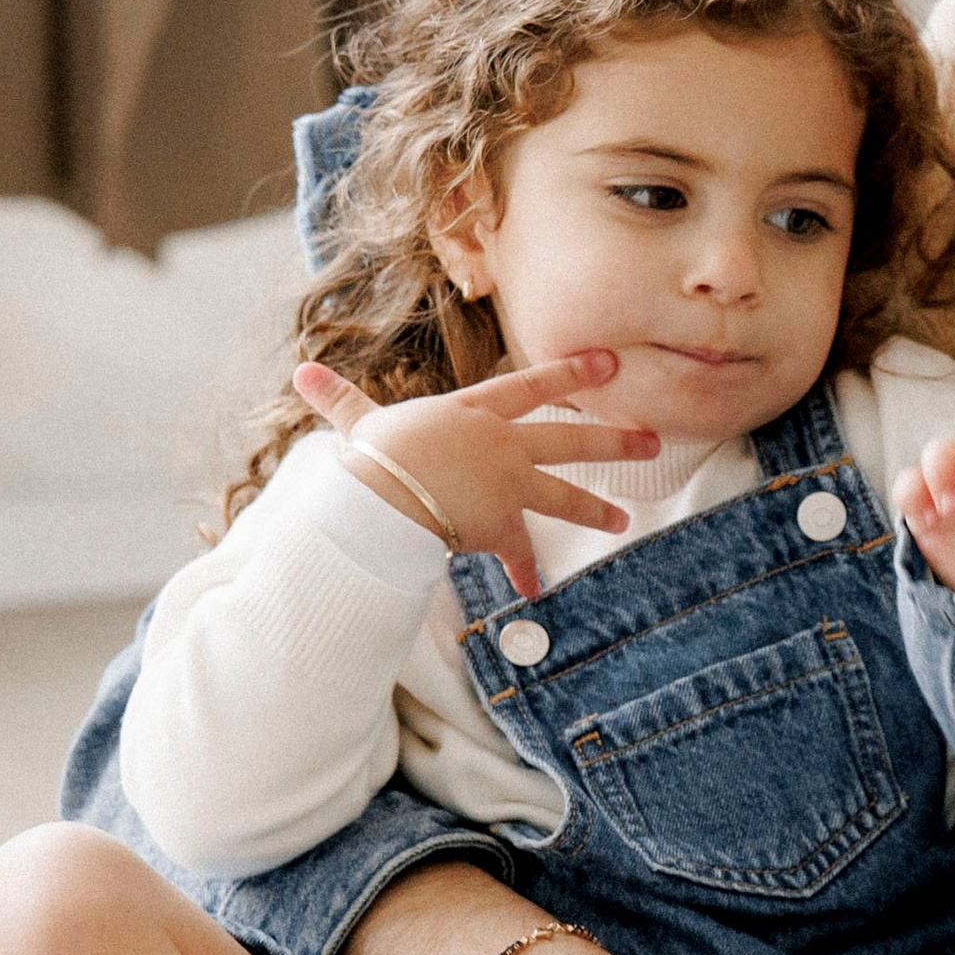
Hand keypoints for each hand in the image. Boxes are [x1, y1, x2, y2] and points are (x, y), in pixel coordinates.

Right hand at [297, 351, 659, 598]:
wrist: (383, 499)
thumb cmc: (372, 458)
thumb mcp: (361, 425)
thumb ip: (341, 401)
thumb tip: (302, 372)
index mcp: (472, 414)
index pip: (530, 386)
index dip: (571, 372)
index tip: (610, 363)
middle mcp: (500, 445)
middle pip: (570, 440)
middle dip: (614, 439)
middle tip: (652, 440)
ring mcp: (507, 485)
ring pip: (564, 495)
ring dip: (595, 508)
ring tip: (624, 519)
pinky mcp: (501, 525)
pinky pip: (519, 552)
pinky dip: (525, 571)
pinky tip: (537, 591)